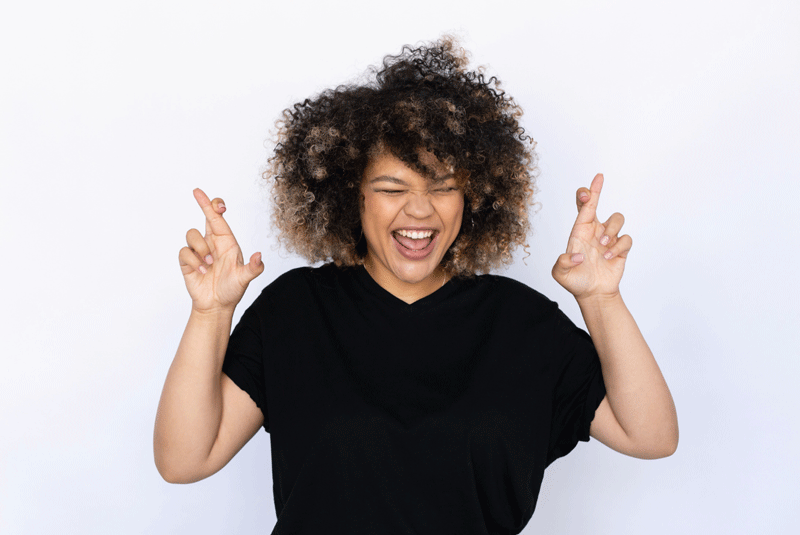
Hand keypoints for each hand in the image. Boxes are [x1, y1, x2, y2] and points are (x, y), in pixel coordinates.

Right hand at [178, 189, 263, 312]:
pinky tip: (202, 271)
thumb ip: (254, 268)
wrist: (216, 306)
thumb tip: (259, 255)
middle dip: (202, 203)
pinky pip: (184, 252)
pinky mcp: (188, 261)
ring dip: (201, 248)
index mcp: (227, 242)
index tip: (215, 201)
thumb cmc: (232, 290)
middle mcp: (212, 243)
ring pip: (192, 234)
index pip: (219, 219)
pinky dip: (193, 261)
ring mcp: (199, 251)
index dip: (215, 205)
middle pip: (205, 216)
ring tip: (209, 264)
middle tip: (197, 192)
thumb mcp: (244, 279)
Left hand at [551, 174, 631, 300]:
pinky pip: (626, 238)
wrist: (592, 294)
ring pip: (616, 218)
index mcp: (580, 231)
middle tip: (596, 184)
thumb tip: (577, 255)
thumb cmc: (575, 281)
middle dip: (597, 191)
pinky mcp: (621, 248)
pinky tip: (608, 257)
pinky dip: (618, 247)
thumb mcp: (560, 274)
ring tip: (602, 246)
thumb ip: (562, 263)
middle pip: (599, 203)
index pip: (583, 207)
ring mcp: (609, 238)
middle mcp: (595, 231)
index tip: (587, 191)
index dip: (586, 194)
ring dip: (611, 230)